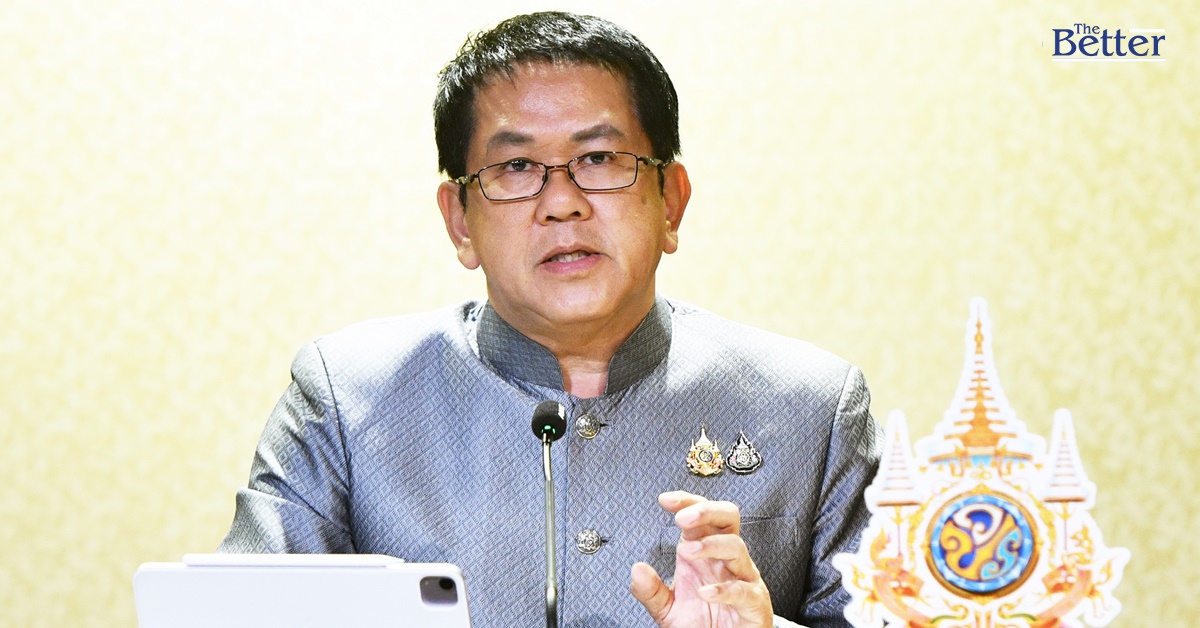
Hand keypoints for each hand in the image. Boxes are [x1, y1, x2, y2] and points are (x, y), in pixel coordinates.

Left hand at [630, 491, 773, 627]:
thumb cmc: (702, 625)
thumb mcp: (668, 609)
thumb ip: (651, 591)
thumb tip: (637, 569)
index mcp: (705, 553)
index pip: (702, 516)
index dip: (686, 502)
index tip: (665, 501)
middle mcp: (725, 561)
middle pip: (727, 518)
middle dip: (706, 511)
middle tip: (683, 518)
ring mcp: (743, 579)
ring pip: (736, 547)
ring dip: (710, 545)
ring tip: (686, 552)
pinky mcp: (754, 603)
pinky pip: (744, 590)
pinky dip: (724, 590)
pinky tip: (705, 593)